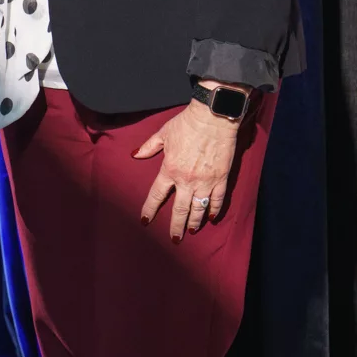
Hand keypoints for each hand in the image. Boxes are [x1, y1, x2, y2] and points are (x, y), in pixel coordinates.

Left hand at [136, 97, 241, 242]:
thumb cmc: (186, 123)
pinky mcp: (221, 178)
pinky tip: (211, 218)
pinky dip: (214, 210)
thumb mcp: (163, 134)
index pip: (157, 195)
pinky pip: (217, 199)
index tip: (145, 220)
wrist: (212, 117)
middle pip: (180, 209)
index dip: (150, 209)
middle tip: (175, 239)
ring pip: (199, 208)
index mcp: (170, 169)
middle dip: (176, 226)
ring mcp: (205, 181)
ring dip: (195, 222)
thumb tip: (135, 155)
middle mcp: (186, 180)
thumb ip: (149, 147)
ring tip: (191, 231)